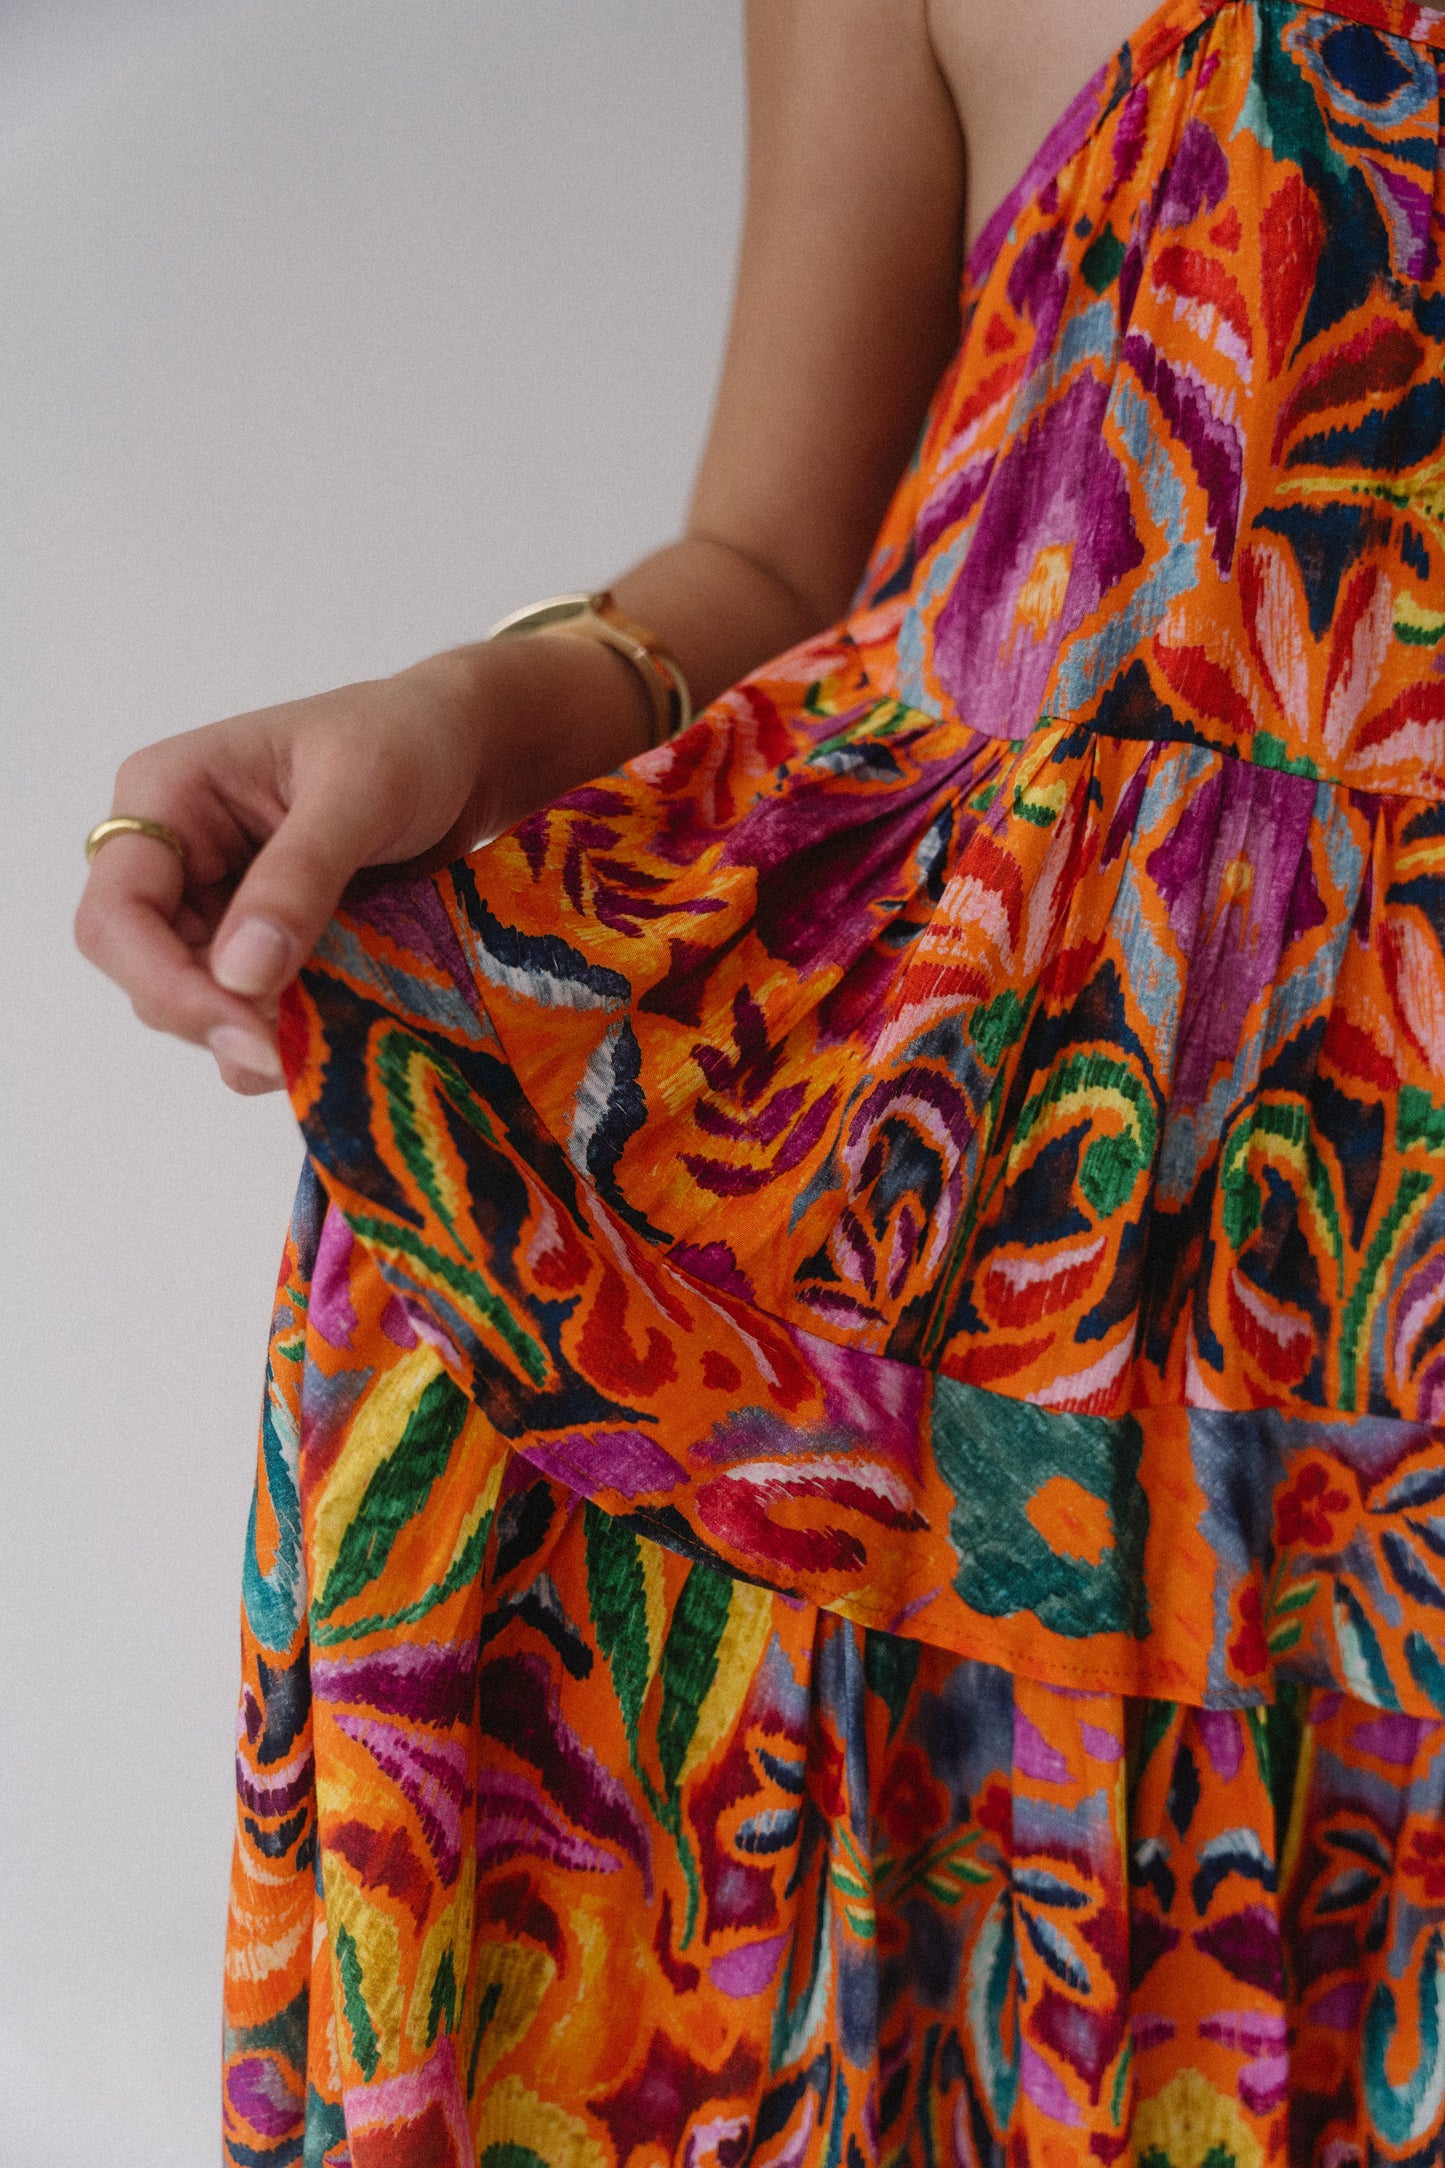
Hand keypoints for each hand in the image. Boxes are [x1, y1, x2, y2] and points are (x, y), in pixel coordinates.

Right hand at [74, 637, 649, 1091]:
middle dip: (214, 1019)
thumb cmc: (410, 740)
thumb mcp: (360, 793)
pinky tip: (338, 1030)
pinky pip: (251, 1010)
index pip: (117, 913)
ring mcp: (218, 905)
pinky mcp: (265, 943)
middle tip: (298, 1054)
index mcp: (169, 796)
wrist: (468, 753)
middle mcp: (178, 857)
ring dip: (254, 1035)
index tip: (250, 1031)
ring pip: (197, 1003)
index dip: (166, 984)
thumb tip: (238, 974)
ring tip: (330, 1037)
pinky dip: (287, 1034)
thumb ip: (299, 877)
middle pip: (146, 973)